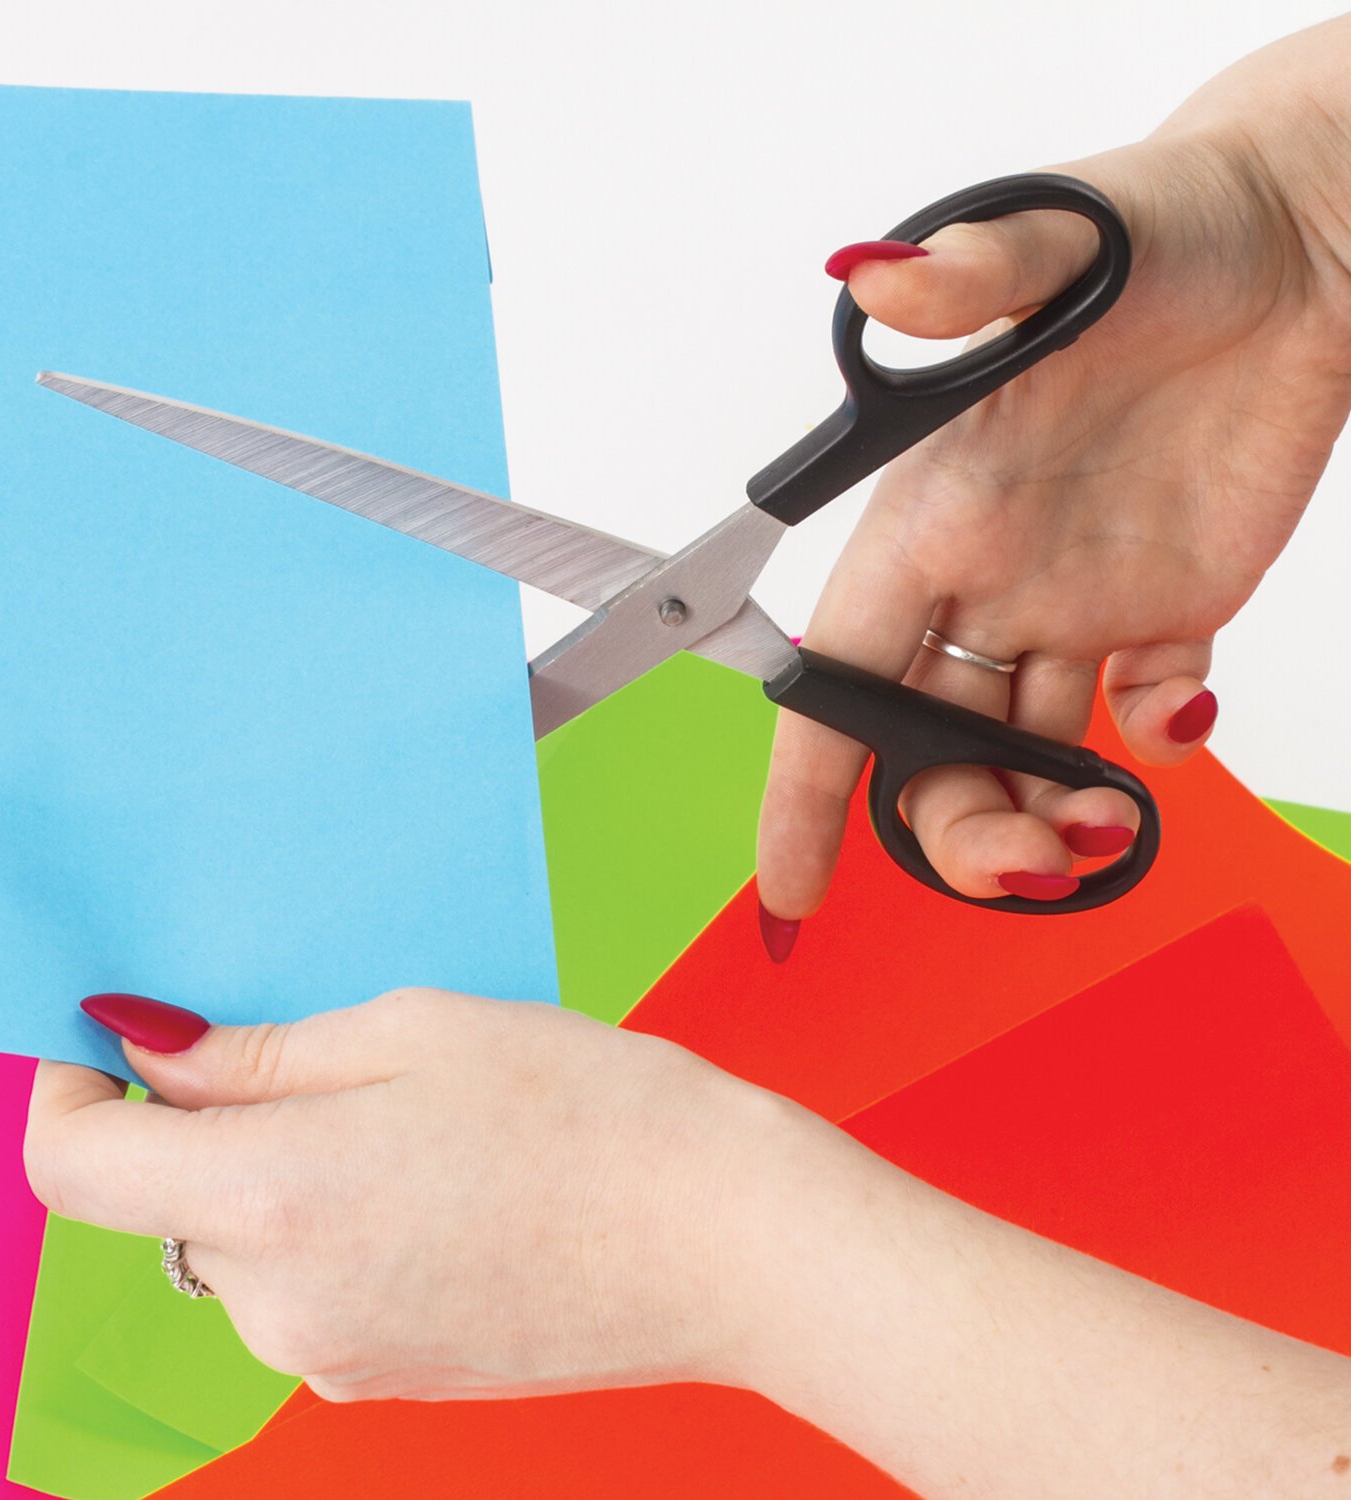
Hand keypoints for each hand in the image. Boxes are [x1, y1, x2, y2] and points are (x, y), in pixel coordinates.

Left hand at [26, 988, 1350, 1497]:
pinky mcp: (384, 1378)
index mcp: (276, 1196)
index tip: (103, 1041)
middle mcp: (278, 1304)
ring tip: (410, 1117)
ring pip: (237, 1245)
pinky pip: (304, 1289)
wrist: (729, 1241)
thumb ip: (260, 1052)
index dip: (67, 1092)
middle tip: (317, 1049)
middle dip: (204, 1123)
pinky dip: (330, 1225)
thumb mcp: (415, 1029)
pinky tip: (439, 1181)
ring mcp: (332, 1357)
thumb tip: (144, 1053)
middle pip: (164, 1204)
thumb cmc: (591, 1109)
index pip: (77, 1169)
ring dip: (279, 1173)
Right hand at [757, 19, 1350, 931]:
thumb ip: (966, 274)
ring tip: (1108, 831)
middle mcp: (986, 575)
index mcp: (931, 518)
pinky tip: (1182, 715)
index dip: (805, 791)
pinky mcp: (1167, 601)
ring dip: (1055, 814)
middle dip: (963, 828)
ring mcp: (1075, 598)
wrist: (1297, 236)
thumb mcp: (1058, 244)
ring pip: (1028, 749)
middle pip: (932, 744)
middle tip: (1032, 865)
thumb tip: (872, 278)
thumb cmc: (1161, 228)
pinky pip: (1145, 707)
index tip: (794, 886)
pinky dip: (1162, 742)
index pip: (839, 677)